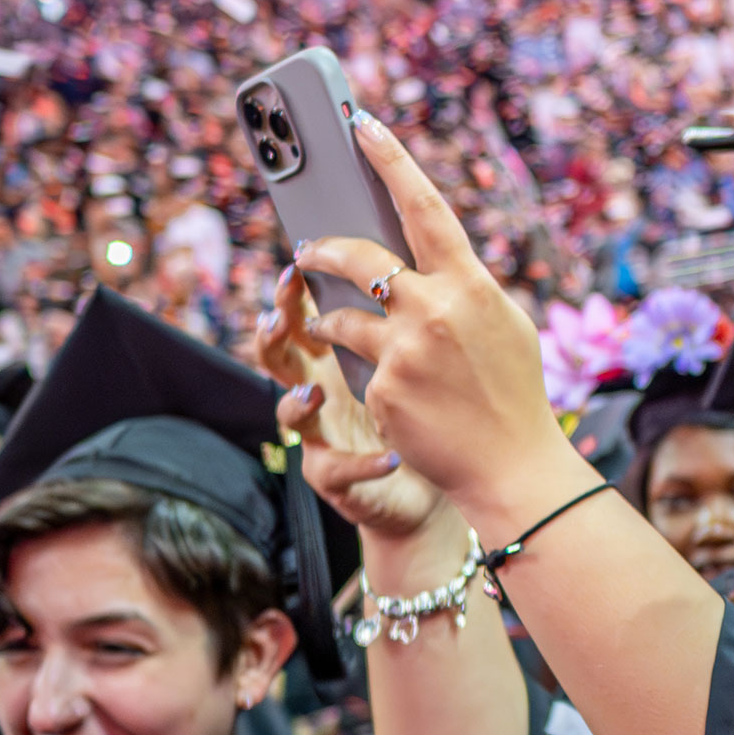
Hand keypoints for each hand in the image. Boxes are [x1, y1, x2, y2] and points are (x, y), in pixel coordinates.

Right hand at [259, 263, 446, 543]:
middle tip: (281, 314)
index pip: (309, 313)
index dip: (295, 290)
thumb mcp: (428, 352)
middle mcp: (322, 389)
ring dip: (296, 402)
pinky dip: (364, 464)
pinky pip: (337, 470)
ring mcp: (323, 433)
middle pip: (281, 353)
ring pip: (287, 414)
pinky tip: (389, 457)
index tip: (300, 257)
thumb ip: (413, 313)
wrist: (458, 474)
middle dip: (275, 330)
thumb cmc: (440, 406)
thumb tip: (421, 254)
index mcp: (340, 354)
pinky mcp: (337, 480)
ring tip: (314, 392)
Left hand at [293, 112, 586, 542]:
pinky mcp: (383, 388)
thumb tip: (420, 260)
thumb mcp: (504, 325)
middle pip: (360, 254)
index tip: (360, 124)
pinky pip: (351, 362)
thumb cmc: (513, 392)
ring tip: (329, 322)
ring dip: (327, 314)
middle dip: (325, 247)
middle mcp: (435, 309)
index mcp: (473, 284)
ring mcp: (404, 350)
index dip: (391, 160)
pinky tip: (379, 381)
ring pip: (340, 313)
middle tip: (308, 246)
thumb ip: (464, 288)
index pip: (425, 206)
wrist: (513, 466)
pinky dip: (356, 365)